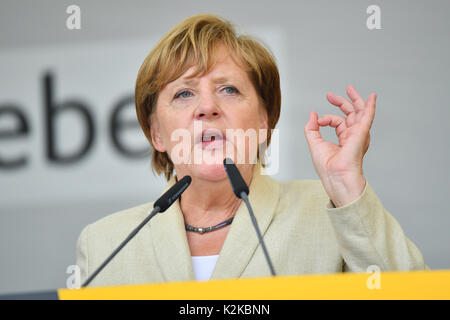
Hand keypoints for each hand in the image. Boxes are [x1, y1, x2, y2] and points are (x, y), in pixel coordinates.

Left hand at [304, 85, 376, 206]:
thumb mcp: (314, 143)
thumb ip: (312, 128)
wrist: (335, 176)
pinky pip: (368, 117)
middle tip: (330, 95)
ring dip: (355, 100)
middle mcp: (353, 136)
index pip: (337, 121)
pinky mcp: (361, 133)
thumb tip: (312, 114)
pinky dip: (370, 107)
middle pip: (351, 114)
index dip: (326, 118)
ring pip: (360, 112)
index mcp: (344, 139)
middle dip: (342, 102)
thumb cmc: (327, 167)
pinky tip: (372, 97)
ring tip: (349, 89)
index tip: (319, 121)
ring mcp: (358, 134)